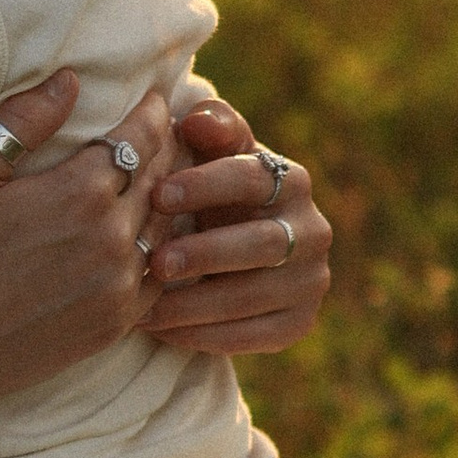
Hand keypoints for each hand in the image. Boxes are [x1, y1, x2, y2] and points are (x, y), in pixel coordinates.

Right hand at [0, 69, 172, 446]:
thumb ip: (23, 121)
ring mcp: (118, 288)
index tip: (156, 97)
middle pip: (163, 178)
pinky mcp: (114, 326)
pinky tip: (152, 238)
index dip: (153, 112)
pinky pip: (162, 278)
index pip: (141, 136)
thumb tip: (71, 79)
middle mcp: (111, 238)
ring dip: (171, 200)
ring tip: (164, 179)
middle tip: (169, 131)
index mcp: (78, 191)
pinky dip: (164, 251)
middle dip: (167, 150)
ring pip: (169, 227)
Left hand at [139, 96, 331, 356]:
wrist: (231, 250)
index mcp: (292, 180)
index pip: (253, 178)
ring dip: (195, 304)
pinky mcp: (301, 323)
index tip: (158, 196)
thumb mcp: (211, 155)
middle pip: (261, 243)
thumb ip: (210, 129)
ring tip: (144, 306)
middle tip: (155, 263)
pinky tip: (162, 331)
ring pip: (254, 296)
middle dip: (205, 253)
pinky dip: (205, 336)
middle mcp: (313, 230)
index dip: (206, 185)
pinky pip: (254, 337)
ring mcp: (311, 280)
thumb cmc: (210, 191)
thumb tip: (197, 120)